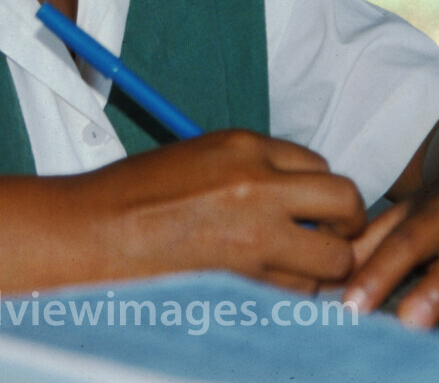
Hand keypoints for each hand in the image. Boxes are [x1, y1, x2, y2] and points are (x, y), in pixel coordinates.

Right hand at [75, 130, 367, 291]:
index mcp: (244, 146)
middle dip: (346, 223)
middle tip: (328, 235)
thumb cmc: (136, 194)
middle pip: (346, 201)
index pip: (320, 164)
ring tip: (291, 266)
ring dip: (321, 265)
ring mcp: (255, 236)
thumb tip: (300, 191)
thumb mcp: (201, 156)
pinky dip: (294, 292)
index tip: (310, 207)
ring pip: (331, 258)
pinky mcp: (244, 281)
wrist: (93, 232)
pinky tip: (268, 285)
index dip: (318, 190)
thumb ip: (254, 168)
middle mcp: (258, 185)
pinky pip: (297, 292)